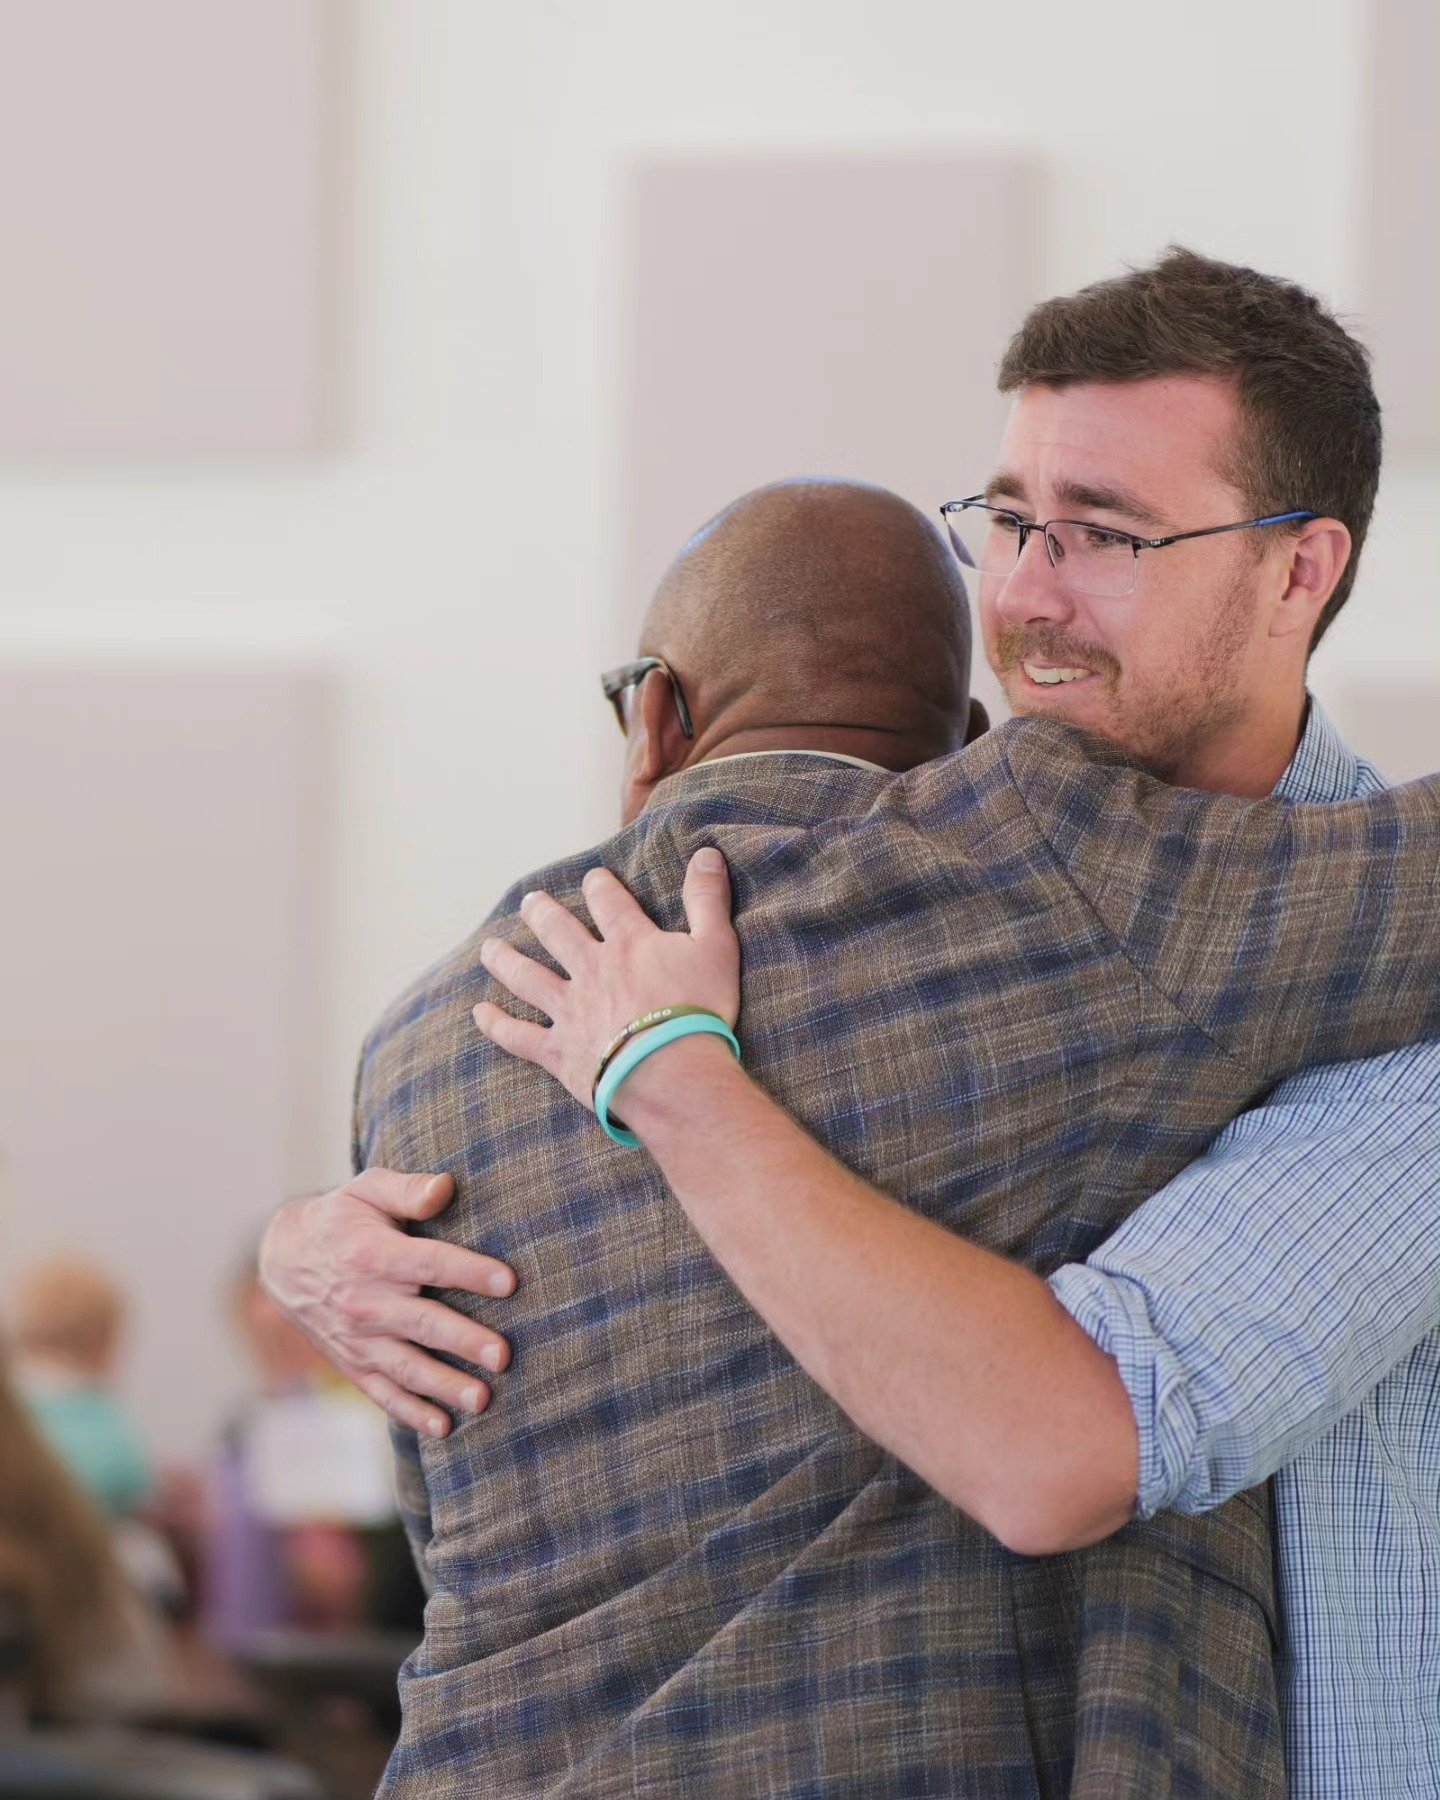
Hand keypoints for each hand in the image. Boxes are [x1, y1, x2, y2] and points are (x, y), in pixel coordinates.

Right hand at [258, 1169, 516, 1437]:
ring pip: (406, 1366)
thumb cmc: (342, 1218)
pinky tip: (444, 1427)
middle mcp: (364, 1301)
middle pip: (422, 1322)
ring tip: (483, 1399)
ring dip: (444, 1385)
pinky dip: (411, 1412)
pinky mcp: (353, 1363)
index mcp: (373, 1255)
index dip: (470, 1271)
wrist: (286, 1260)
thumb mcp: (368, 1189)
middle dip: (463, 1340)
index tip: (509, 1282)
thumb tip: (446, 1186)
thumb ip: (408, 1190)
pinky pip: (383, 1392)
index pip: (429, 1263)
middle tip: (502, 1356)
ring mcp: (358, 1338)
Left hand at [473, 848, 738, 1113]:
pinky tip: (480, 1014)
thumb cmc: (700, 1011)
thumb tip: (706, 853)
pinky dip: (497, 1025)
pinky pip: (519, 1035)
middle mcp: (592, 969)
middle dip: (542, 913)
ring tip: (490, 948)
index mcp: (630, 944)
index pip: (609, 903)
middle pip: (558, 932)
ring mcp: (570, 1010)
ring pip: (528, 978)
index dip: (600, 887)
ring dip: (506, 960)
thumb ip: (707, 899)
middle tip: (530, 902)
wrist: (672, 1073)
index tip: (592, 879)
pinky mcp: (559, 1050)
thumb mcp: (717, 947)